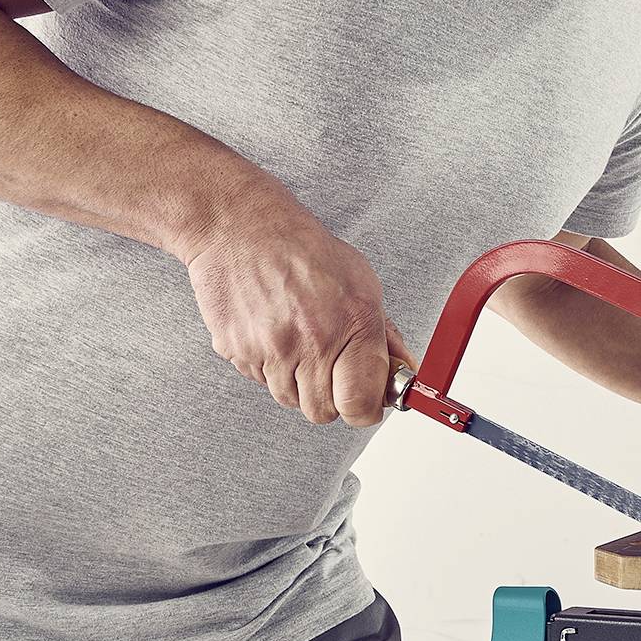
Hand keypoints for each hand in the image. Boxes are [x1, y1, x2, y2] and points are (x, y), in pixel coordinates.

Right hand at [178, 181, 413, 425]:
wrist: (241, 229)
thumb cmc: (303, 250)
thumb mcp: (362, 283)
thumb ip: (385, 335)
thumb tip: (403, 370)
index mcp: (351, 326)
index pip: (360, 405)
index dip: (364, 409)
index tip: (365, 400)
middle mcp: (311, 342)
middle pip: (323, 412)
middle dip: (331, 397)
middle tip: (329, 366)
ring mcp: (270, 350)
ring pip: (289, 399)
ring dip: (297, 381)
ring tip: (298, 340)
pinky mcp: (237, 352)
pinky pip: (259, 380)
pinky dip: (269, 366)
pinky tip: (273, 331)